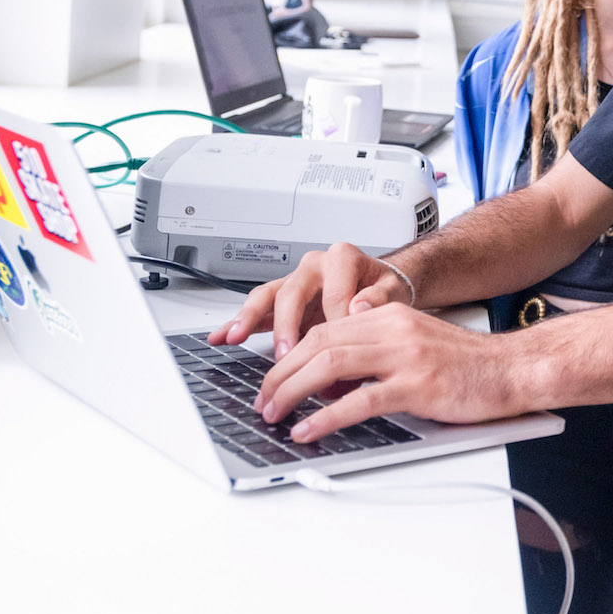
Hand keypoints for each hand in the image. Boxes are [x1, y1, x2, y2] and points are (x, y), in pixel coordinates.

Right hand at [206, 243, 410, 358]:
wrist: (381, 288)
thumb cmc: (384, 288)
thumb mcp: (393, 290)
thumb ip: (379, 298)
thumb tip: (360, 307)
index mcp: (341, 259)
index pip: (332, 292)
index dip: (334, 321)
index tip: (338, 347)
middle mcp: (313, 267)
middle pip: (292, 291)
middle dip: (286, 325)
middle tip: (286, 354)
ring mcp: (295, 283)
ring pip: (267, 296)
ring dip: (248, 318)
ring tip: (235, 336)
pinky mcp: (282, 301)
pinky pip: (257, 309)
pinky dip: (237, 322)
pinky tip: (220, 337)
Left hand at [254, 302, 526, 438]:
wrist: (514, 369)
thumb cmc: (468, 365)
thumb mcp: (414, 346)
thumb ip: (374, 354)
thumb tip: (328, 382)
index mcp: (389, 315)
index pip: (323, 328)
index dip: (289, 354)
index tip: (271, 379)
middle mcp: (393, 329)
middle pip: (318, 343)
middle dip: (281, 373)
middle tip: (263, 400)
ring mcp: (405, 356)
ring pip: (331, 365)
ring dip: (293, 391)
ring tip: (274, 414)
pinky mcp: (418, 386)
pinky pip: (360, 400)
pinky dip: (326, 417)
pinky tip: (309, 430)